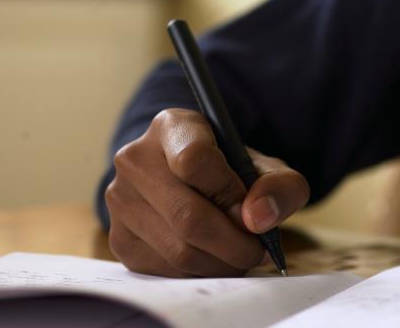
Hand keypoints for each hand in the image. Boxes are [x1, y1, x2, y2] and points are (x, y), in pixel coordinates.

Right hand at [105, 108, 309, 276]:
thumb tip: (258, 218)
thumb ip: (279, 186)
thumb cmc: (234, 173)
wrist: (196, 184)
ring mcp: (120, 200)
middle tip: (257, 249)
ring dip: (221, 263)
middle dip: (234, 242)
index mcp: (173, 126)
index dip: (229, 191)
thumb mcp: (269, 169)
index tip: (249, 207)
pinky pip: (165, 271)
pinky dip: (200, 273)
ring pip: (179, 250)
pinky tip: (215, 259)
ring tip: (240, 254)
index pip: (194, 159)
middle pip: (188, 216)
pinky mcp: (119, 239)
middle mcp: (135, 158)